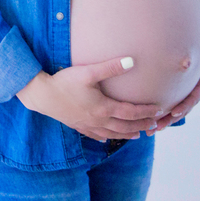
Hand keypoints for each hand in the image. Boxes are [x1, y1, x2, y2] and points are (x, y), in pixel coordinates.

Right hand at [16, 57, 163, 141]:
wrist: (41, 95)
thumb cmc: (64, 82)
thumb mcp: (88, 72)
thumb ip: (111, 67)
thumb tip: (132, 61)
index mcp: (103, 107)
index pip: (131, 112)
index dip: (146, 112)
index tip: (158, 111)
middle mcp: (98, 119)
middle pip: (125, 126)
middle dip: (141, 125)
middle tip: (154, 125)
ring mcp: (87, 124)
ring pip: (112, 133)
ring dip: (126, 134)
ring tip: (137, 135)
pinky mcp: (77, 125)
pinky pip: (94, 135)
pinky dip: (104, 137)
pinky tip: (106, 138)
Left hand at [155, 41, 199, 130]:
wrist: (198, 51)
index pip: (194, 97)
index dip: (185, 105)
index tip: (174, 113)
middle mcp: (195, 92)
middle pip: (183, 109)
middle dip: (170, 118)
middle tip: (159, 126)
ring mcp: (186, 95)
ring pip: (174, 111)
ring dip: (163, 121)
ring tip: (150, 130)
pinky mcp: (177, 94)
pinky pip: (169, 106)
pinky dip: (159, 115)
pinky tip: (147, 123)